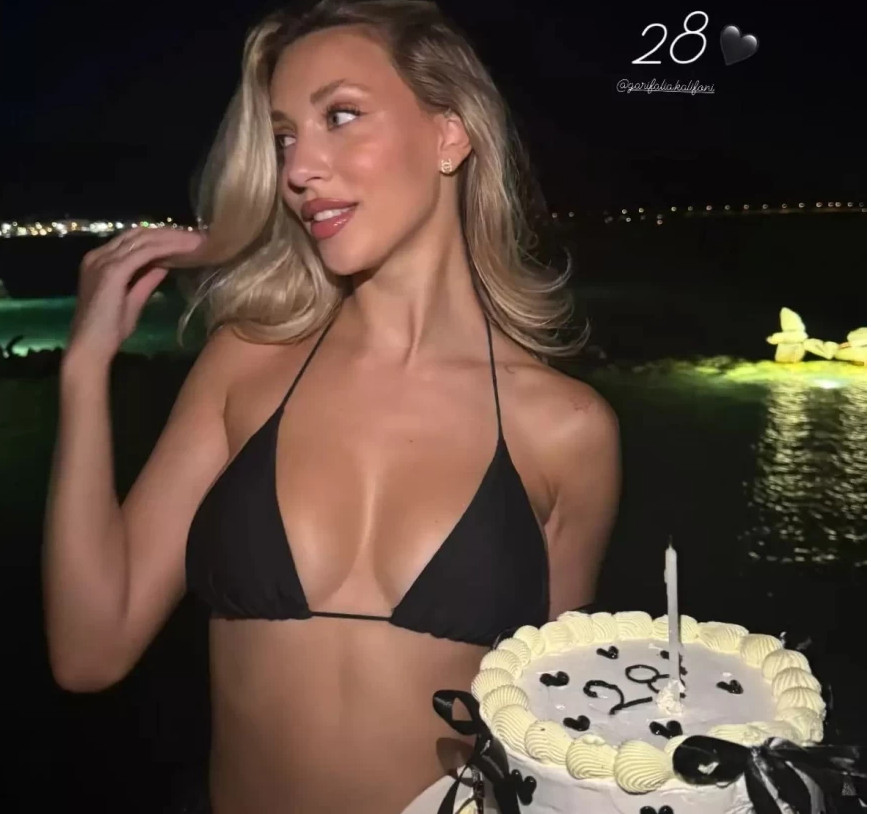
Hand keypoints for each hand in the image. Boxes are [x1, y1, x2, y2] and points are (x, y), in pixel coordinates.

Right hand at [67, 226, 205, 363]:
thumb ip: (146, 279)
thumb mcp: (133, 298)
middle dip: (170, 233)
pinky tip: (185, 250)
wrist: (90, 346)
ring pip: (144, 240)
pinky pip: (145, 253)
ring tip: (196, 241)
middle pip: (139, 234)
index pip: (133, 239)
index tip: (185, 239)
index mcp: (100, 260)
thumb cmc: (109, 329)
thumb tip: (164, 264)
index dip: (160, 236)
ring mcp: (104, 261)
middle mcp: (99, 255)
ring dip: (172, 238)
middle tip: (197, 236)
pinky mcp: (113, 271)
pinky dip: (167, 248)